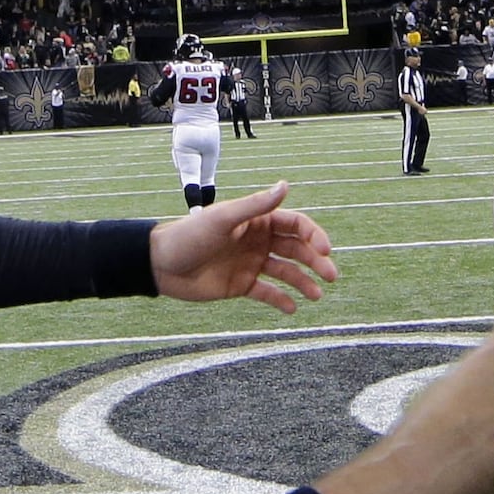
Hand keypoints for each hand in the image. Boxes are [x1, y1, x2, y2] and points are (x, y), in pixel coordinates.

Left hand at [149, 181, 338, 312]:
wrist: (160, 265)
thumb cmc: (189, 235)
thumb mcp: (223, 218)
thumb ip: (255, 205)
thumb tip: (286, 185)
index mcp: (257, 221)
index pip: (295, 225)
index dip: (313, 235)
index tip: (324, 250)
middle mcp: (258, 241)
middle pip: (296, 249)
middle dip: (316, 262)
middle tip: (332, 276)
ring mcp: (251, 263)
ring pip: (287, 273)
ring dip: (304, 282)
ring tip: (317, 296)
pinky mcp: (241, 285)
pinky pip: (267, 293)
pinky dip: (281, 300)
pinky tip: (292, 308)